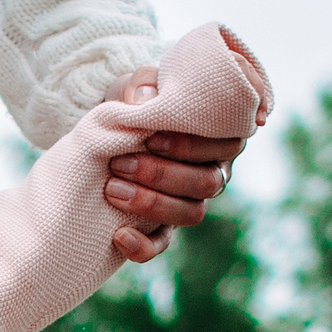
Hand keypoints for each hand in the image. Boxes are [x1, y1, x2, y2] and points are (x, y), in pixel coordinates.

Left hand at [100, 63, 247, 261]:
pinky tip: (118, 237)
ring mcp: (189, 201)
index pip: (224, 146)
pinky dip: (143, 247)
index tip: (151, 139)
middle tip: (120, 163)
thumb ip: (143, 85)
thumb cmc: (133, 102)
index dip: (190, 147)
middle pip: (207, 183)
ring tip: (112, 190)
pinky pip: (162, 245)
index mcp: (216, 135)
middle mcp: (211, 170)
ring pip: (190, 213)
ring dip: (152, 204)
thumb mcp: (137, 84)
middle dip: (161, 175)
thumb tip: (146, 101)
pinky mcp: (163, 227)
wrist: (106, 128)